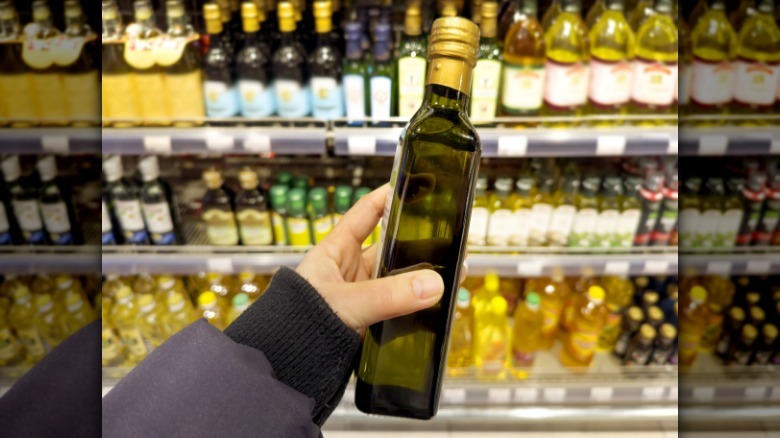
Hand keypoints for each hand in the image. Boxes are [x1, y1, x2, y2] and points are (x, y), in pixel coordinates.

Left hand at [296, 185, 464, 332]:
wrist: (285, 367)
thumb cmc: (297, 325)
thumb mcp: (346, 304)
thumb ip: (388, 295)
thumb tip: (432, 284)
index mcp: (334, 252)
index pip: (364, 214)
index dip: (386, 197)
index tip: (411, 184)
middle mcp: (348, 271)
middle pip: (390, 248)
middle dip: (418, 244)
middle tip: (449, 240)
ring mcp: (360, 297)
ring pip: (397, 280)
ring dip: (421, 279)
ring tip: (454, 272)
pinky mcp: (369, 322)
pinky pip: (398, 307)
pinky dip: (417, 306)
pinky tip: (438, 304)